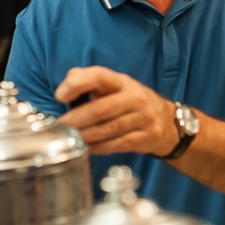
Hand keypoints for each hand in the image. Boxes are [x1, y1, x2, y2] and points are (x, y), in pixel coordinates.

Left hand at [55, 66, 178, 156]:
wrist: (166, 120)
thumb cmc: (130, 101)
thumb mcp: (115, 86)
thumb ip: (90, 80)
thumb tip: (68, 81)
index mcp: (124, 82)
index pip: (99, 76)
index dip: (77, 84)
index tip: (59, 95)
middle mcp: (136, 97)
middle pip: (101, 109)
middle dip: (76, 119)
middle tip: (60, 127)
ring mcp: (144, 118)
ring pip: (108, 130)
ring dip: (84, 136)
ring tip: (69, 138)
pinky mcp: (146, 137)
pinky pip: (116, 145)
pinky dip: (98, 148)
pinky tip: (86, 147)